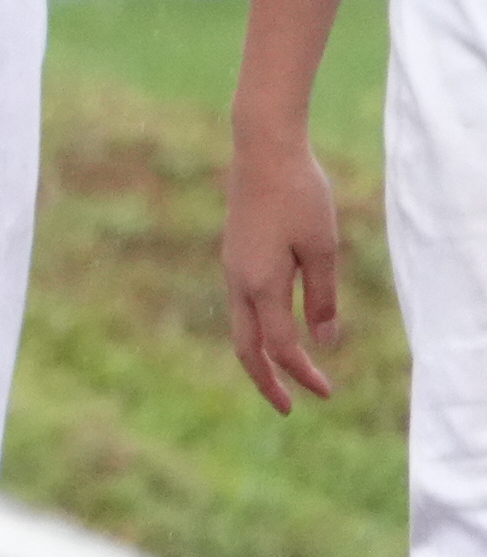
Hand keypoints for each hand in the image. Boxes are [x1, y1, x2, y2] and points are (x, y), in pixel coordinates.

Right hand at [222, 132, 344, 411]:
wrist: (262, 149)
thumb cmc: (299, 196)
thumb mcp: (323, 249)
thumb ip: (321, 299)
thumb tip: (321, 343)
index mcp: (259, 283)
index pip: (280, 345)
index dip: (301, 373)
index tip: (326, 393)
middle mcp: (237, 280)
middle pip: (244, 346)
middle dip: (265, 380)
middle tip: (289, 407)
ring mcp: (231, 266)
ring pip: (238, 326)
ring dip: (260, 355)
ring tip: (284, 374)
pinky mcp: (233, 254)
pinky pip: (240, 304)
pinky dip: (255, 329)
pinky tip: (274, 328)